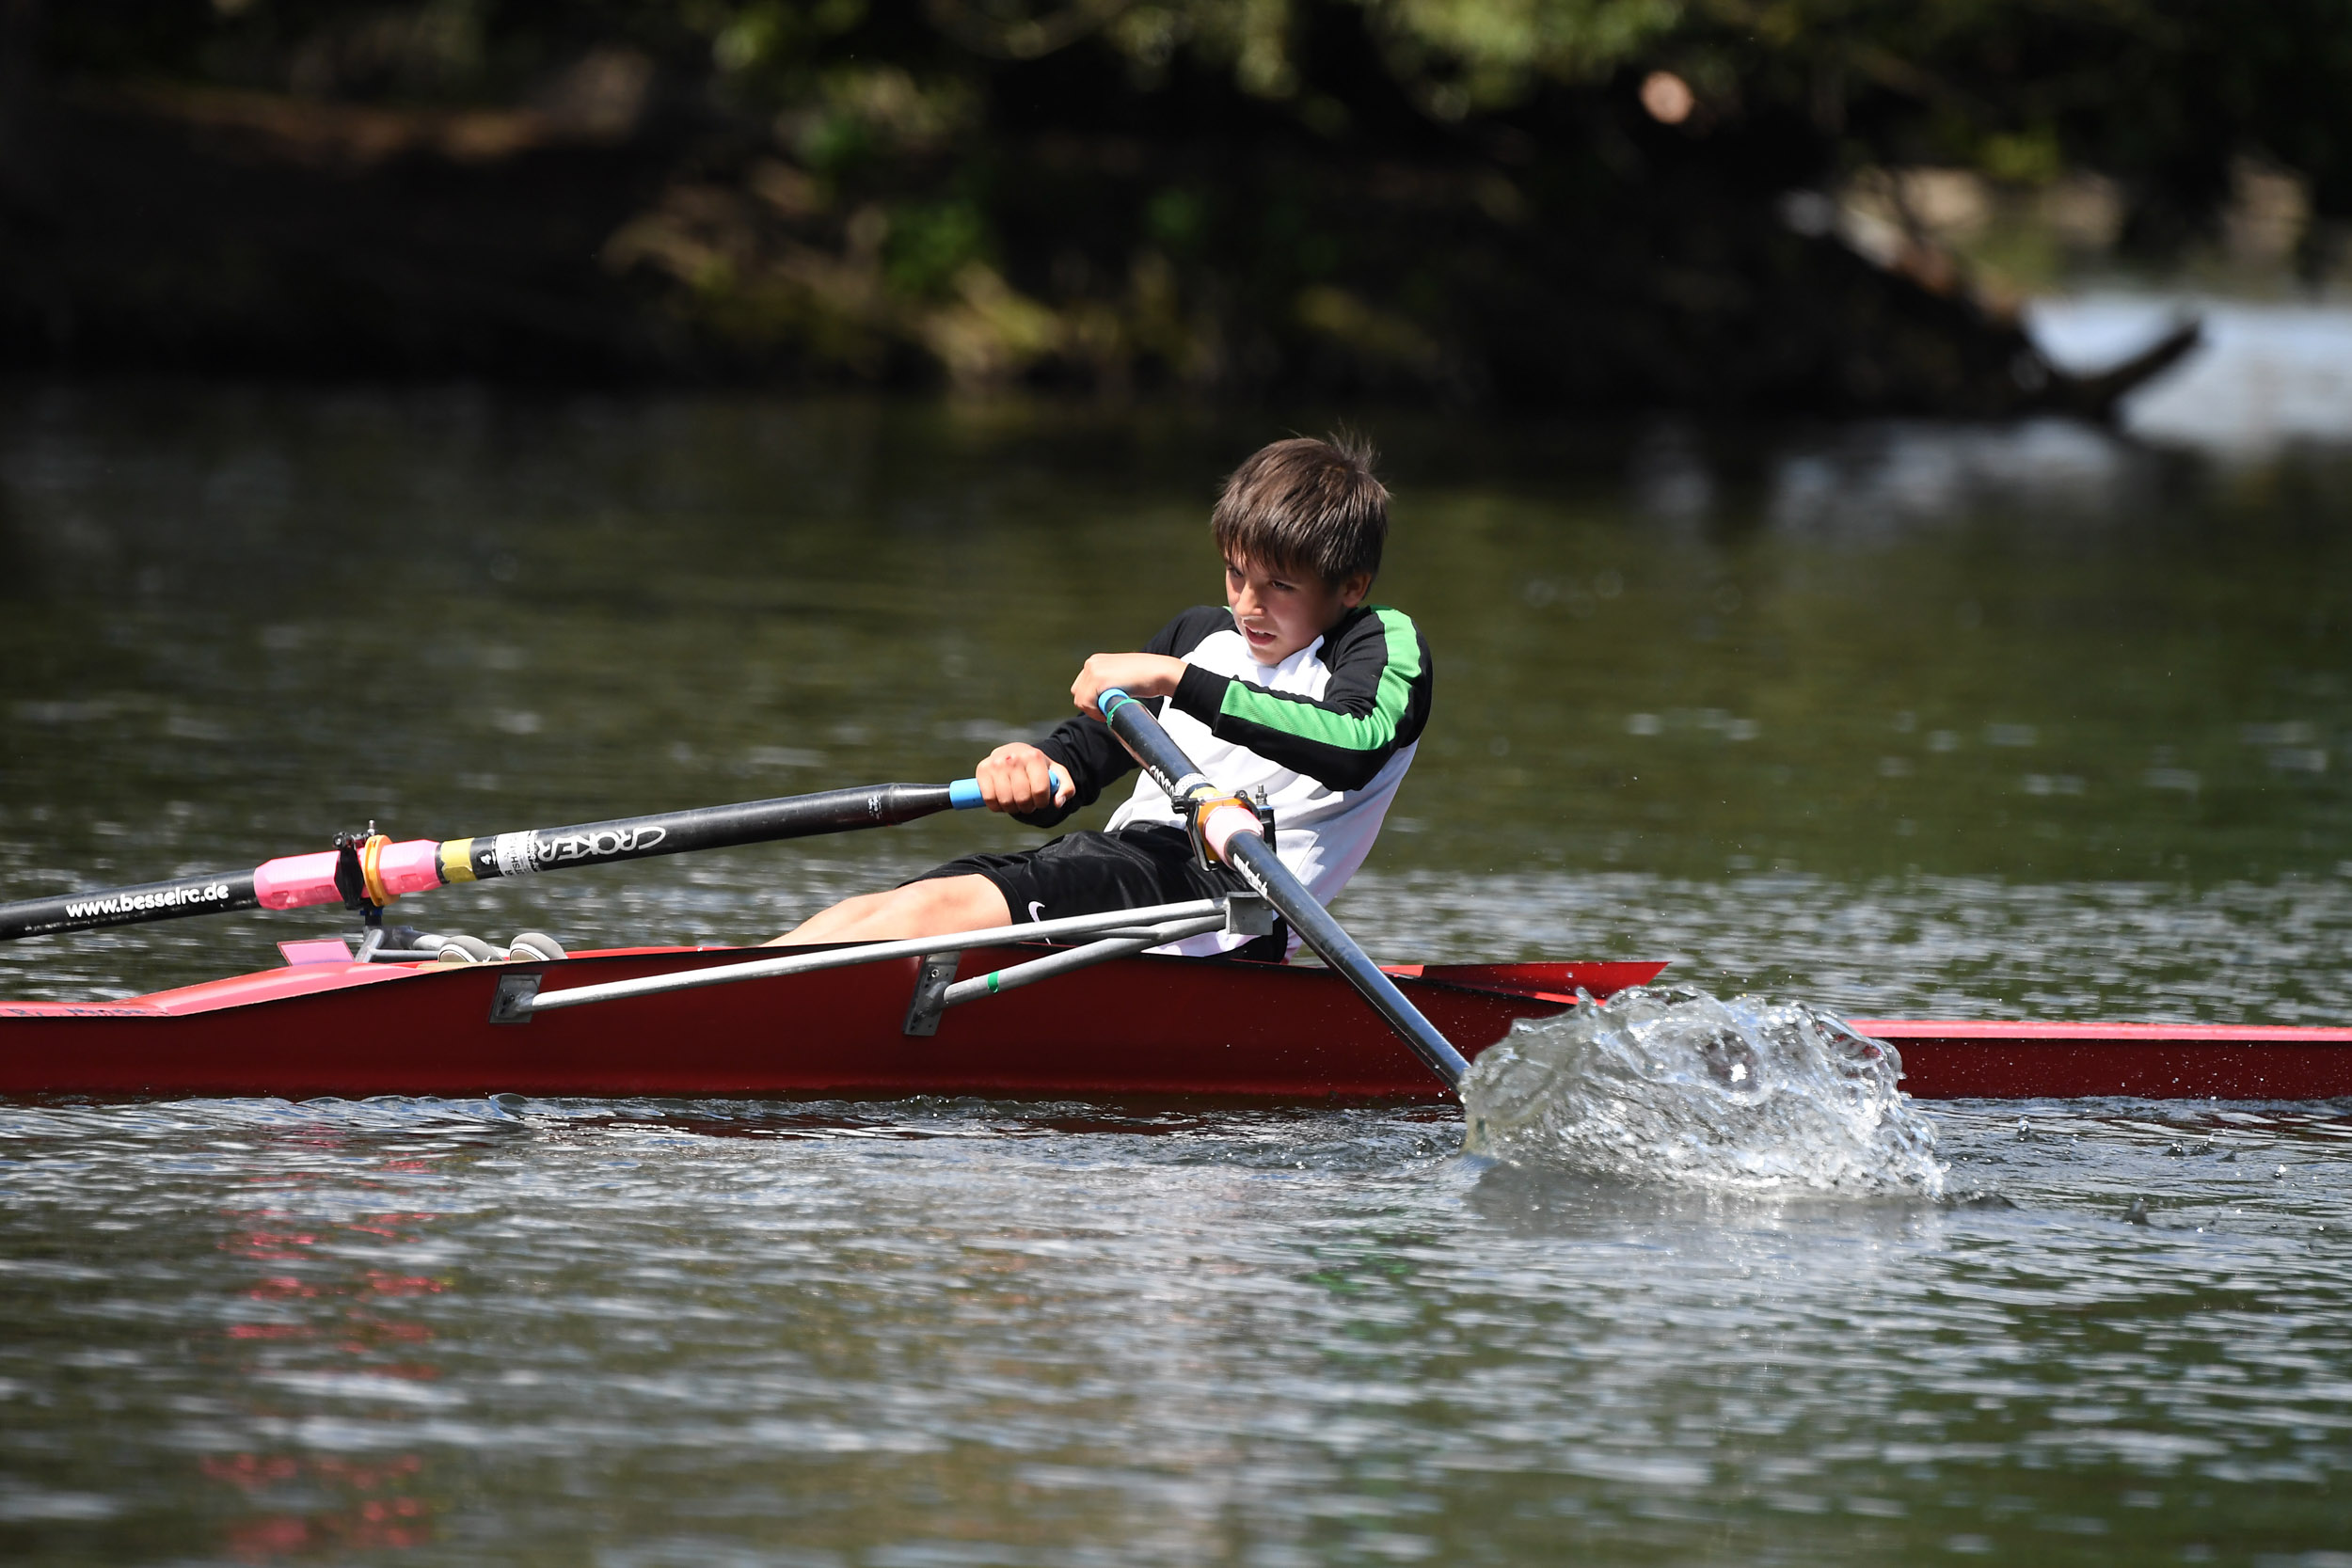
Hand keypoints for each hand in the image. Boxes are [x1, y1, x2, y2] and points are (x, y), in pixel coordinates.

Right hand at [975, 742, 1075, 814]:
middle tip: (1027, 803)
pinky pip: (989, 799)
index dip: (1042, 802)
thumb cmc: (1039, 768)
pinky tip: (1002, 800)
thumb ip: (1066, 789)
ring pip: (1005, 801)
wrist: (1017, 752)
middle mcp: (1014, 757)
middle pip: (1022, 798)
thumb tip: (1058, 802)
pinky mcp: (982, 769)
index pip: (1040, 790)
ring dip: (1012, 808)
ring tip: (1016, 801)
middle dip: (1027, 807)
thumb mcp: (1057, 775)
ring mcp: (996, 763)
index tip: (1041, 801)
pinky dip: (996, 806)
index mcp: (1034, 757)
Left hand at [1071, 652, 1185, 720]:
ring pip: (1080, 700)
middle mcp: (1092, 663)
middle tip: (1109, 709)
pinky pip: (1086, 703)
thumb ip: (1108, 683)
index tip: (1107, 706)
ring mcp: (1094, 670)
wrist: (1160, 672)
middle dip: (1091, 706)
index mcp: (1096, 662)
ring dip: (1094, 710)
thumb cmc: (1146, 678)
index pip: (1081, 688)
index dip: (1092, 702)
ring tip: (1112, 708)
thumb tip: (1101, 701)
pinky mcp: (1098, 679)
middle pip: (1078, 694)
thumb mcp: (1121, 677)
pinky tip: (1110, 709)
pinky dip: (1096, 712)